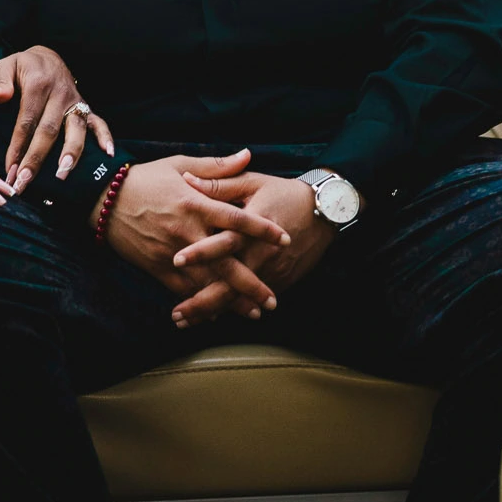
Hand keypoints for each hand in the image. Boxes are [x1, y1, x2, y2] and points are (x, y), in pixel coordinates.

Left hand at [0, 46, 115, 192]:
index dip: (18, 147)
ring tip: (62, 176)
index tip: (10, 170)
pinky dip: (105, 137)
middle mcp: (60, 94)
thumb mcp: (6, 65)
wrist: (49, 56)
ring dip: (70, 154)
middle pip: (49, 131)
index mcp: (38, 85)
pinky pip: (99, 122)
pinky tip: (107, 155)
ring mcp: (76, 102)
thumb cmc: (24, 65)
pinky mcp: (86, 107)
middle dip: (37, 159)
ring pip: (75, 130)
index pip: (26, 121)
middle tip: (25, 182)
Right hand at [101, 151, 292, 327]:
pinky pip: (182, 289)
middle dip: (251, 284)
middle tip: (273, 300)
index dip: (263, 229)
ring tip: (254, 313)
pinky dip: (200, 302)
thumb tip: (248, 155)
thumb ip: (217, 166)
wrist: (103, 199)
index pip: (236, 219)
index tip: (285, 239)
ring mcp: (171, 252)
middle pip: (225, 262)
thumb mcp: (180, 164)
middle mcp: (186, 231)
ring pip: (205, 282)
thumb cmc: (145, 178)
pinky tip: (217, 313)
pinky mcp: (156, 267)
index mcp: (196, 204)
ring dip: (230, 300)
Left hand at [170, 171, 334, 324]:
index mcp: (252, 225)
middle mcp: (261, 253)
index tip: (176, 261)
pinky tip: (209, 318)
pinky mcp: (279, 281)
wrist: (325, 213)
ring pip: (239, 298)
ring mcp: (271, 270)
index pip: (225, 241)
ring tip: (184, 322)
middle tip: (176, 314)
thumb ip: (219, 183)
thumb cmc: (283, 194)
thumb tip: (187, 179)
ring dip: (212, 311)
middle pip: (230, 282)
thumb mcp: (253, 182)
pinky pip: (252, 300)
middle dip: (202, 300)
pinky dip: (231, 309)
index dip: (202, 251)